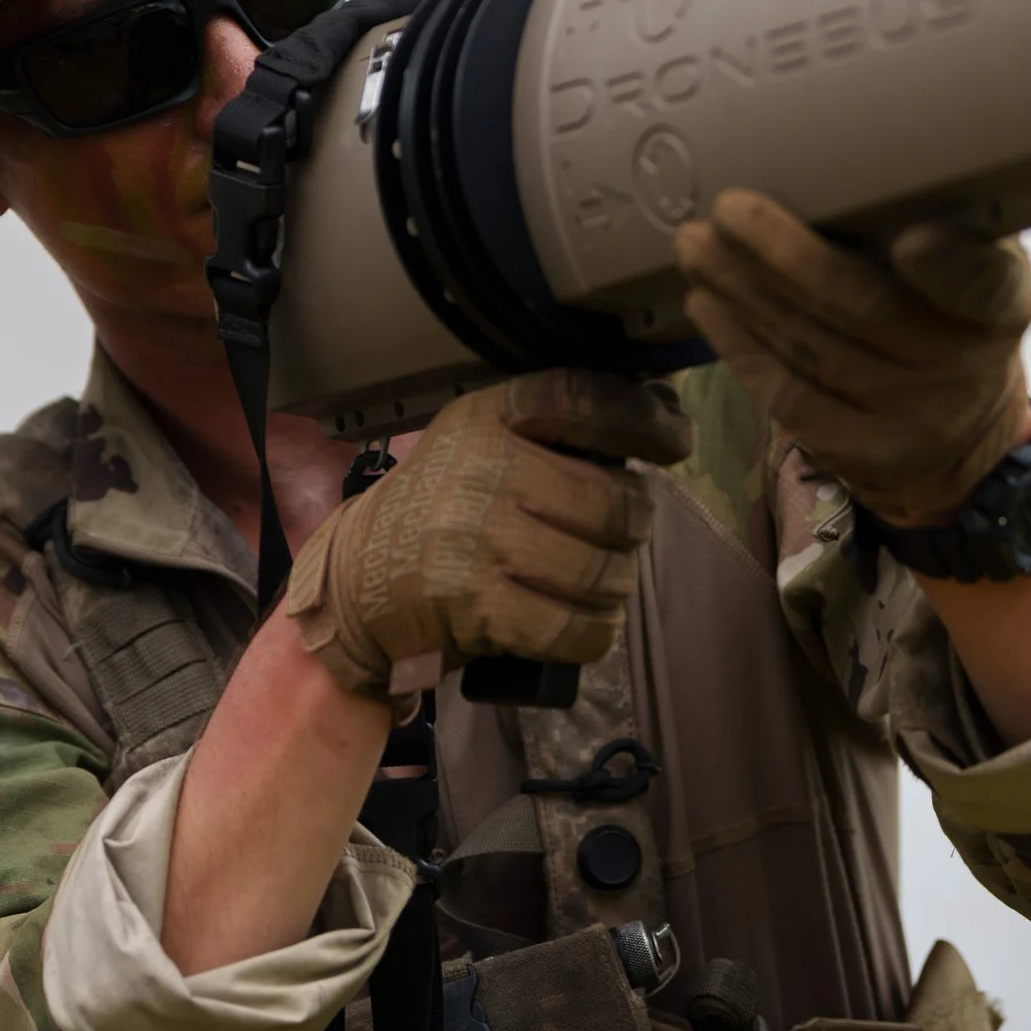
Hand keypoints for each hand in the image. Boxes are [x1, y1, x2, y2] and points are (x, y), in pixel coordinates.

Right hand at [282, 369, 693, 702]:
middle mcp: (482, 470)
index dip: (644, 419)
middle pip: (615, 503)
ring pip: (603, 570)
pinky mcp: (476, 607)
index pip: (585, 398)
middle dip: (633, 526)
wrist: (357, 585)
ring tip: (597, 580)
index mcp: (487, 417)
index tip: (674, 439)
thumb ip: (555, 426)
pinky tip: (586, 623)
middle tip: (617, 534)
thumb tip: (662, 406)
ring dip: (615, 585)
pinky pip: (576, 628)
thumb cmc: (439, 510)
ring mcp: (477, 540)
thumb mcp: (479, 442)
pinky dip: (595, 633)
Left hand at [674, 189, 1030, 528]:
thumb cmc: (945, 314)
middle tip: (727, 208)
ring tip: (696, 246)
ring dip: (742, 291)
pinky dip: (740, 344)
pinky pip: (789, 396)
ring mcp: (913, 421)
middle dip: (785, 254)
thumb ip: (930, 223)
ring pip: (812, 348)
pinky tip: (706, 304)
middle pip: (865, 308)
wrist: (960, 433)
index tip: (911, 240)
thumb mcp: (969, 264)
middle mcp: (963, 368)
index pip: (981, 284)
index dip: (948, 266)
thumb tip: (832, 158)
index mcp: (999, 305)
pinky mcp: (863, 456)